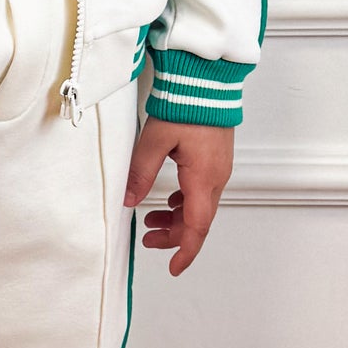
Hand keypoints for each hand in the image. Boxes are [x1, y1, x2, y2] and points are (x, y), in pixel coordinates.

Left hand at [124, 119, 233, 276]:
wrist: (207, 79)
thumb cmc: (186, 104)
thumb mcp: (155, 140)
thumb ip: (141, 171)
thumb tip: (129, 199)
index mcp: (203, 178)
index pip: (196, 227)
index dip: (185, 251)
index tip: (174, 268)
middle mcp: (216, 177)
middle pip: (198, 220)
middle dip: (174, 236)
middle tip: (147, 238)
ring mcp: (219, 169)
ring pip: (199, 207)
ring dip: (177, 218)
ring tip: (151, 219)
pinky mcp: (216, 160)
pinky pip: (202, 191)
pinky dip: (185, 202)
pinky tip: (169, 199)